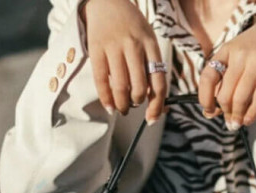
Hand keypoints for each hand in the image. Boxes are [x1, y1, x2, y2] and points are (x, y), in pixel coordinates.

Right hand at [80, 0, 167, 123]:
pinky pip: (101, 80)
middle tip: (134, 106)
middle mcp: (134, 45)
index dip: (157, 105)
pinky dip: (106, 98)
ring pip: (120, 87)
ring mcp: (114, 46)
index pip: (159, 83)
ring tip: (122, 108)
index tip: (152, 118)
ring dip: (122, 105)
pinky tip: (109, 107)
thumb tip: (156, 103)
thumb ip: (153, 67)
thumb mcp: (148, 40)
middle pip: (139, 87)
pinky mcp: (96, 48)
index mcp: (151, 45)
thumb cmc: (132, 27)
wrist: (107, 0)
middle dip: (137, 104)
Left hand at [199, 15, 255, 129]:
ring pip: (241, 97)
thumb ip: (225, 81)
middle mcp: (240, 54)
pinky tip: (248, 120)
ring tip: (237, 124)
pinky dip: (252, 113)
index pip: (209, 76)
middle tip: (230, 122)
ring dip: (237, 116)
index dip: (205, 97)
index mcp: (227, 50)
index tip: (208, 111)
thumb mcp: (238, 57)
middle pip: (225, 93)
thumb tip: (210, 113)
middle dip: (226, 112)